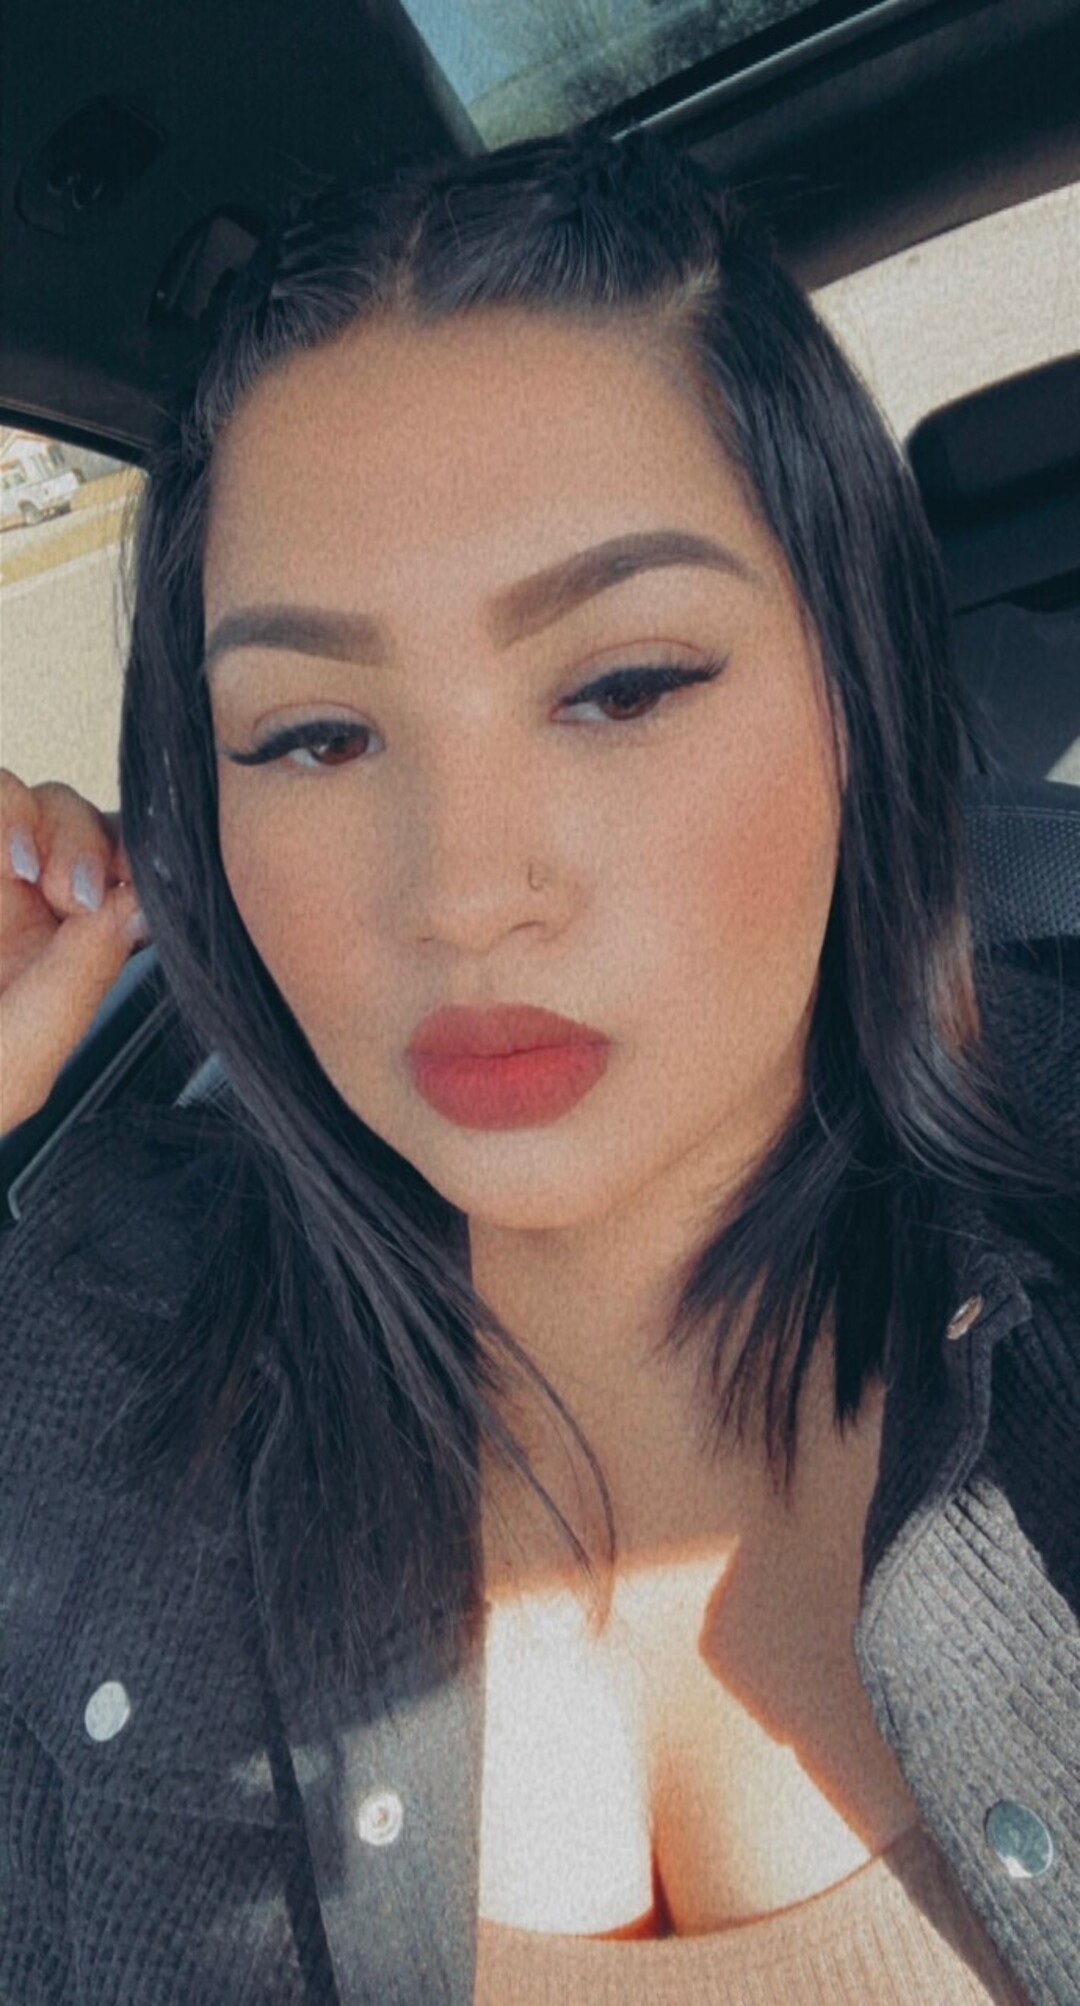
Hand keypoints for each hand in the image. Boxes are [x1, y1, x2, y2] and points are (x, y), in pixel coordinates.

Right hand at [1, 769, 149, 1134]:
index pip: (115, 871)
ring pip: (13, 793)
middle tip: (72, 893)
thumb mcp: (21, 1060)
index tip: (121, 893)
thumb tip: (138, 909)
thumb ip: (81, 981)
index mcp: (55, 946)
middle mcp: (12, 897)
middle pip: (71, 817)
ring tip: (22, 869)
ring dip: (26, 815)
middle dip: (83, 837)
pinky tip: (1, 859)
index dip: (131, 863)